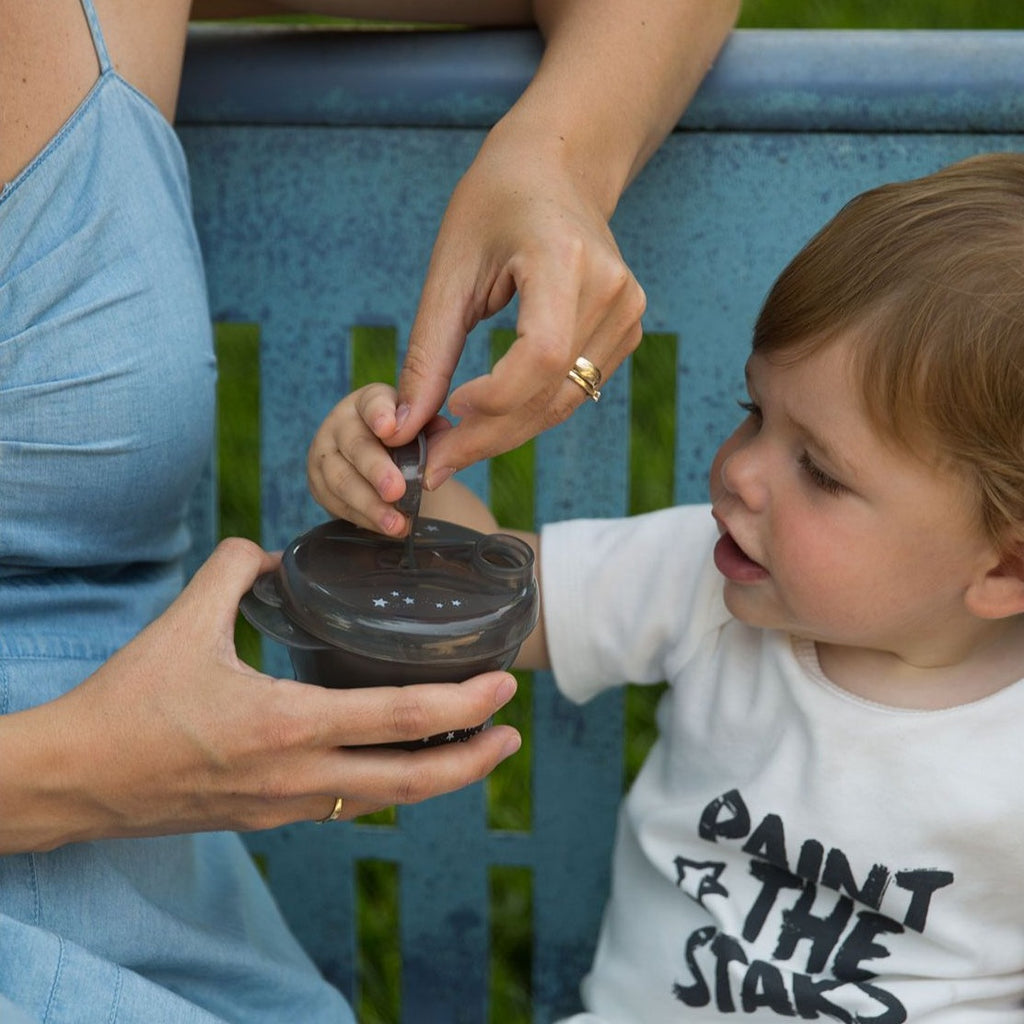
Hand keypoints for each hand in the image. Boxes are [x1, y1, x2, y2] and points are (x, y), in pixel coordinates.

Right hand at [7, 538, 519, 851]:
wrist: (79, 779)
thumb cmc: (129, 702)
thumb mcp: (183, 622)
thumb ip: (235, 571)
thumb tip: (272, 549)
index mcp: (286, 724)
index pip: (397, 718)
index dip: (461, 707)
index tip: (505, 687)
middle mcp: (298, 776)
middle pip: (411, 780)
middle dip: (473, 761)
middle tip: (513, 733)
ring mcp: (286, 806)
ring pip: (383, 800)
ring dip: (436, 779)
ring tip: (473, 752)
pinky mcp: (270, 818)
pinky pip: (347, 805)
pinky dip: (387, 785)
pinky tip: (399, 763)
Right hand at [308, 382, 439, 534]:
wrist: (376, 460)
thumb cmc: (403, 439)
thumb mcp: (419, 427)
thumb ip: (432, 429)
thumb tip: (445, 435)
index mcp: (368, 402)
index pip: (373, 403)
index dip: (380, 414)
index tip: (389, 429)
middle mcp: (340, 423)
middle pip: (355, 446)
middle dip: (376, 470)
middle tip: (396, 490)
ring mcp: (324, 454)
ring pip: (342, 481)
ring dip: (371, 505)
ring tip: (397, 523)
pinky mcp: (318, 483)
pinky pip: (339, 504)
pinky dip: (365, 519)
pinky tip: (386, 527)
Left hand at [389, 122, 645, 488]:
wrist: (556, 169)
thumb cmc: (493, 205)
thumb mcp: (449, 269)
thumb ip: (428, 353)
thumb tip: (402, 428)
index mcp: (564, 258)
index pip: (540, 353)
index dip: (495, 398)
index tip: (447, 413)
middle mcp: (610, 289)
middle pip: (551, 392)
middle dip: (489, 436)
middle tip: (436, 461)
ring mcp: (628, 312)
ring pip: (564, 403)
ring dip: (507, 433)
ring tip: (455, 445)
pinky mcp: (627, 329)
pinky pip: (576, 391)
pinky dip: (530, 413)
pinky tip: (490, 417)